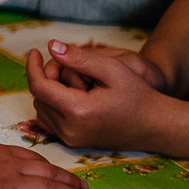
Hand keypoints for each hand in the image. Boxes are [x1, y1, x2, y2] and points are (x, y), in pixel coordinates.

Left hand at [26, 40, 170, 150]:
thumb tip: (52, 46)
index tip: (34, 51)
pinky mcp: (74, 142)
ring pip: (41, 110)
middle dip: (45, 76)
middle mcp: (70, 130)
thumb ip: (80, 58)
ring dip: (47, 90)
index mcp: (78, 111)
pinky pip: (50, 121)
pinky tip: (67, 92)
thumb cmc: (138, 96)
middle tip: (64, 64)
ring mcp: (71, 139)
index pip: (39, 87)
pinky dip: (52, 104)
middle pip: (39, 97)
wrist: (155, 125)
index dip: (33, 67)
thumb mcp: (112, 69)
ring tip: (69, 77)